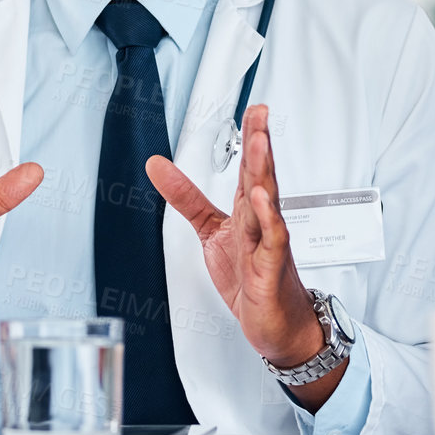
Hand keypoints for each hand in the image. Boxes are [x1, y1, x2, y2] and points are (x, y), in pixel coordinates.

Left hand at [146, 105, 322, 368]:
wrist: (277, 325)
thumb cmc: (252, 279)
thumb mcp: (211, 231)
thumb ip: (186, 197)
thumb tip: (157, 166)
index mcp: (249, 211)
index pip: (251, 167)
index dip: (252, 136)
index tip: (255, 109)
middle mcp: (261, 221)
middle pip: (261, 176)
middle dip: (260, 144)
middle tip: (260, 114)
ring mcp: (268, 243)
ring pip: (266, 202)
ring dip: (263, 172)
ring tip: (260, 144)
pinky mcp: (269, 269)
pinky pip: (270, 241)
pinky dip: (266, 219)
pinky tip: (259, 200)